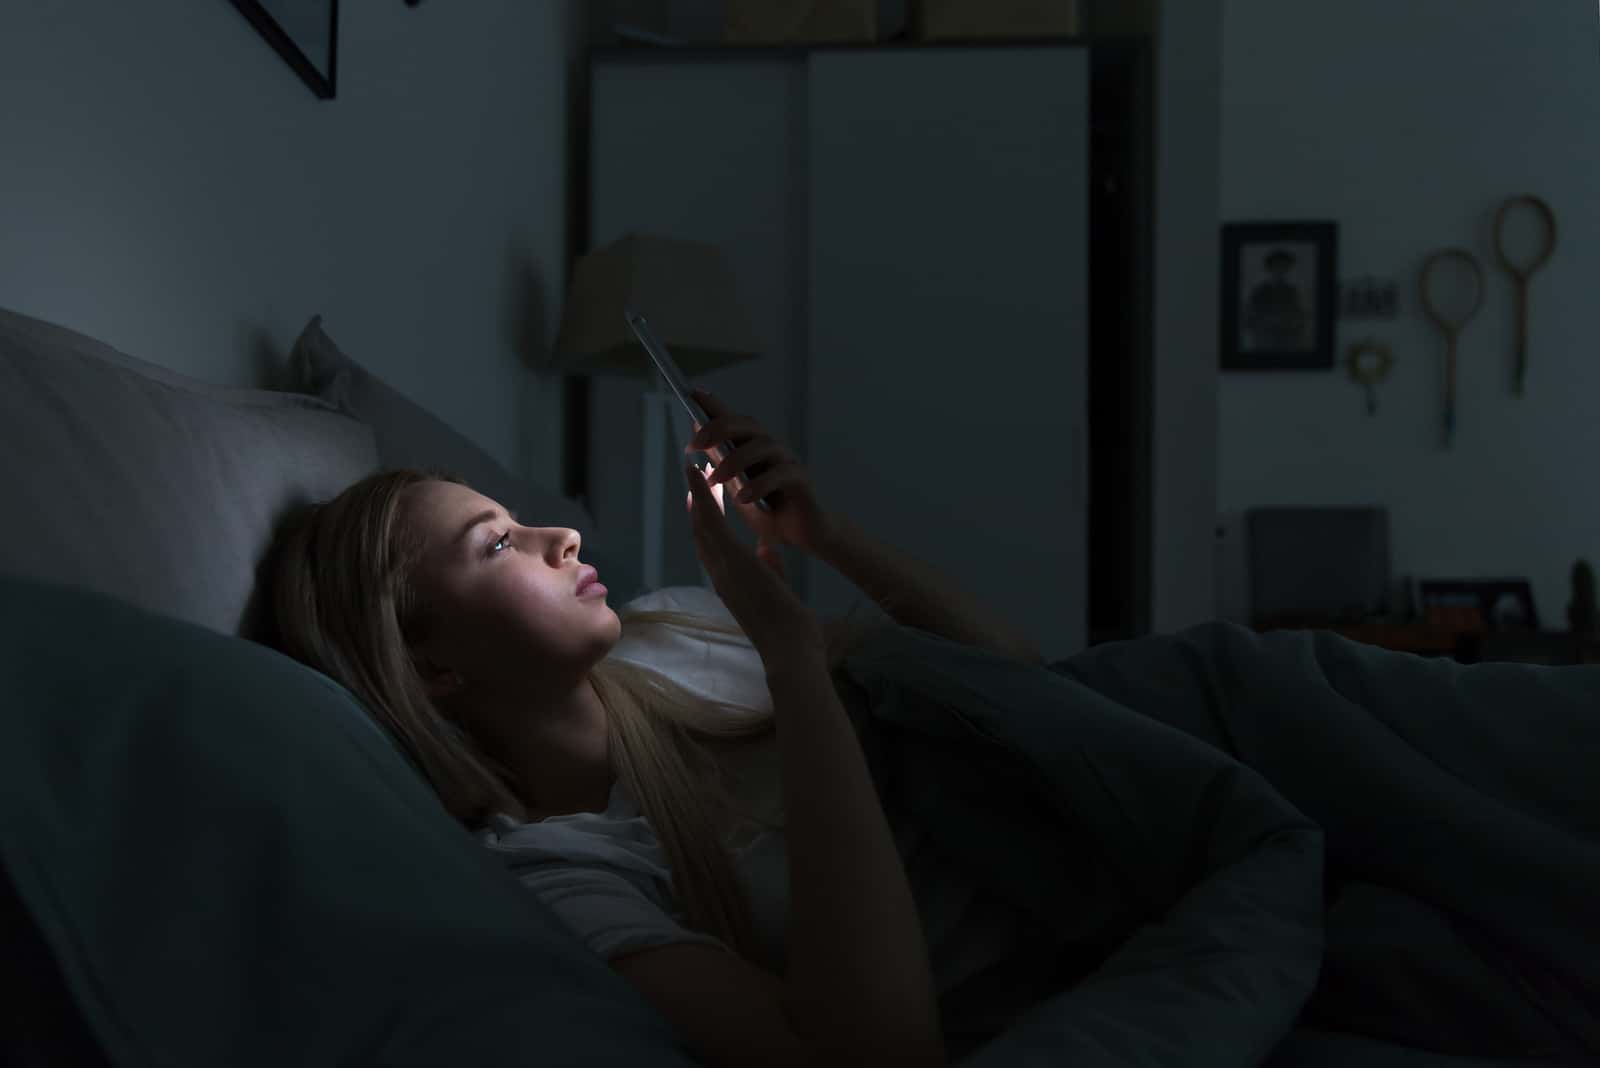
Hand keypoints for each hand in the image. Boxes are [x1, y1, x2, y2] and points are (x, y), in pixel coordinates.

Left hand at [683, 389, 838, 559]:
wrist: (801, 536)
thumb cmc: (768, 510)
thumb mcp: (735, 486)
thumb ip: (721, 461)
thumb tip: (698, 436)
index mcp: (753, 448)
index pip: (733, 419)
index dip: (713, 404)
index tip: (691, 393)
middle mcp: (772, 449)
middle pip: (748, 425)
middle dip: (719, 428)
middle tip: (695, 443)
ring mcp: (788, 462)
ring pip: (764, 446)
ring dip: (735, 460)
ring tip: (715, 478)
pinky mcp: (802, 481)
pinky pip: (781, 474)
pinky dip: (759, 484)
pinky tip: (743, 497)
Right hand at [684, 461, 824, 665]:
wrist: (789, 649)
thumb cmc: (788, 629)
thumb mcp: (778, 590)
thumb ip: (770, 567)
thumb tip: (766, 546)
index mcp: (731, 584)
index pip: (712, 548)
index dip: (705, 523)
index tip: (703, 502)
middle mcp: (720, 575)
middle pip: (701, 533)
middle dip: (697, 504)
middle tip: (695, 477)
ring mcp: (723, 568)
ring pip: (701, 524)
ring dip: (696, 494)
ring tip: (694, 468)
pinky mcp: (732, 561)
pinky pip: (712, 523)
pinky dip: (703, 497)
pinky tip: (700, 476)